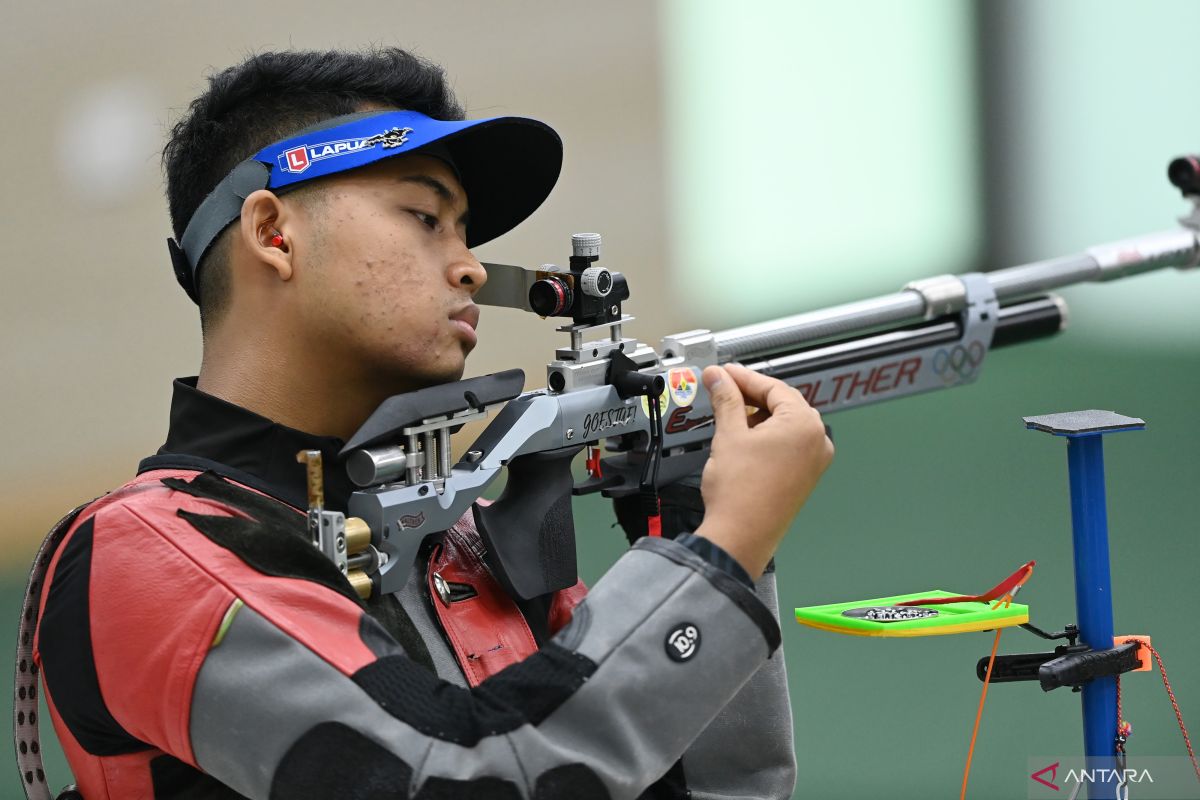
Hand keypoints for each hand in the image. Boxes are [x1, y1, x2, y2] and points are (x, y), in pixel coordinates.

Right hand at [694, 363, 833, 578]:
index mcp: (805, 425)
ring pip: (784, 424)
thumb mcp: (729, 434)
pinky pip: (787, 444)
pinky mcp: (804, 477)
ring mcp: (813, 461)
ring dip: (757, 415)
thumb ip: (726, 399)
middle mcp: (817, 441)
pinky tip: (742, 435)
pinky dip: (766, 435)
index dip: (743, 377)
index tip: (723, 373)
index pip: (773, 387)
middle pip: (782, 403)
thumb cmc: (741, 494)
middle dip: (750, 395)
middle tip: (722, 388)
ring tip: (728, 413)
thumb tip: (719, 378)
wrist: (741, 536)